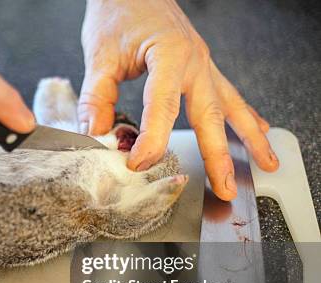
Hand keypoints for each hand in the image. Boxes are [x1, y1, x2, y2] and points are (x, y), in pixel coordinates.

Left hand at [79, 0, 277, 199]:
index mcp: (169, 55)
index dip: (151, 140)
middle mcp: (194, 62)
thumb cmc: (120, 10)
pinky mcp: (202, 67)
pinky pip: (229, 95)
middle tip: (224, 187)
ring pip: (230, 107)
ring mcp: (203, 65)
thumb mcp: (100, 53)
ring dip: (248, 138)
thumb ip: (97, 97)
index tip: (138, 164)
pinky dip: (245, 116)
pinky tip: (258, 131)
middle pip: (210, 116)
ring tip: (265, 163)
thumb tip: (95, 134)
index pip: (163, 108)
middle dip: (219, 155)